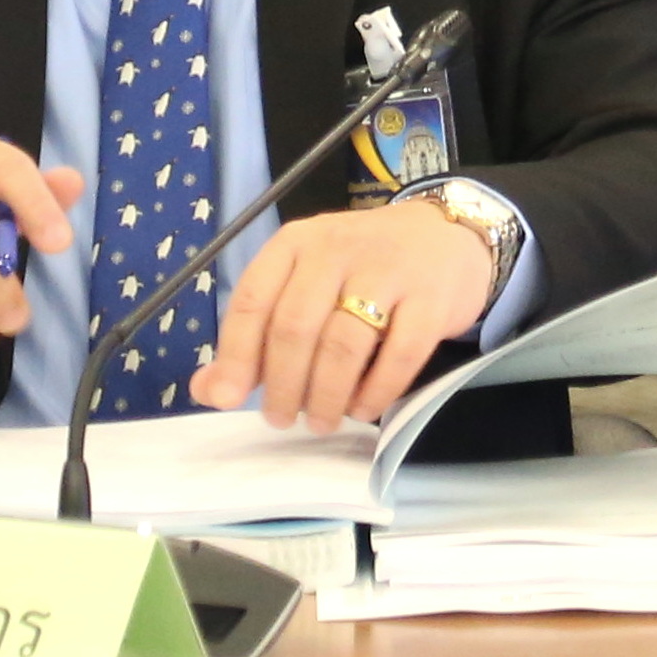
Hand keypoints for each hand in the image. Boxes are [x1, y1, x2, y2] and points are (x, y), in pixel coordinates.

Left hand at [193, 202, 497, 430]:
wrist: (446, 235)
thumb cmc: (361, 268)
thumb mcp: (302, 285)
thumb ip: (255, 337)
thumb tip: (209, 392)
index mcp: (296, 244)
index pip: (253, 300)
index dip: (237, 355)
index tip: (231, 399)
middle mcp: (337, 249)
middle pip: (296, 326)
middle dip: (284, 385)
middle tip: (283, 420)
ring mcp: (388, 269)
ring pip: (344, 343)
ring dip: (327, 395)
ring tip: (323, 421)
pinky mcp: (431, 296)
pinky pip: (399, 353)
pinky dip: (377, 390)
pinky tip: (364, 407)